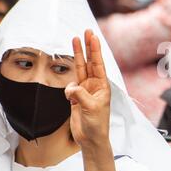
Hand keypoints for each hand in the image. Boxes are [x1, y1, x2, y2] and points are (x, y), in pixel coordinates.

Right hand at [65, 30, 110, 148]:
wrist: (91, 139)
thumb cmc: (97, 125)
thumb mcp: (91, 108)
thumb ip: (80, 95)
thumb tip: (70, 87)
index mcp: (103, 86)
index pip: (99, 64)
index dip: (95, 50)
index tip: (93, 36)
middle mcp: (95, 85)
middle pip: (90, 62)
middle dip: (88, 46)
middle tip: (86, 31)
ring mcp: (85, 90)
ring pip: (80, 69)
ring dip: (78, 55)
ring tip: (75, 39)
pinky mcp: (76, 97)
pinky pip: (70, 86)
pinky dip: (68, 88)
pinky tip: (70, 98)